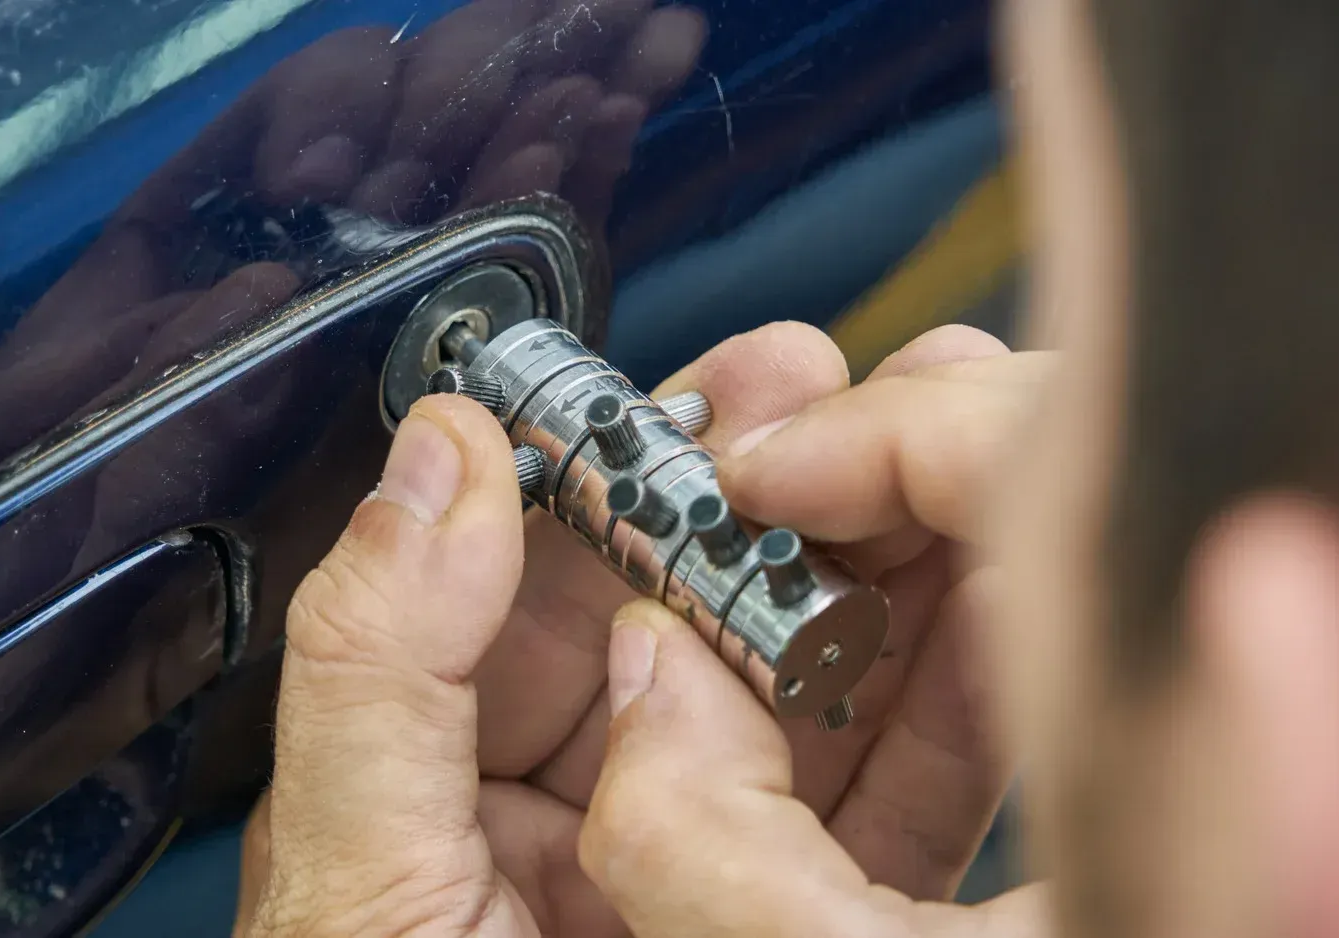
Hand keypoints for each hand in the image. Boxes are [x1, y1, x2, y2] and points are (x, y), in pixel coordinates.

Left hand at [234, 325, 1040, 936]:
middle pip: (686, 621)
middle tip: (847, 402)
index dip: (612, 473)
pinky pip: (876, 808)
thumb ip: (378, 668)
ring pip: (797, 697)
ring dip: (870, 587)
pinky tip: (983, 637)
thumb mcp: (354, 886)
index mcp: (443, 780)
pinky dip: (939, 720)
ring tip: (940, 483)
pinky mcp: (784, 920)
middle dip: (772, 504)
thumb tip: (431, 458)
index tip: (693, 391)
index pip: (531, 585)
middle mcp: (574, 816)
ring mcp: (693, 874)